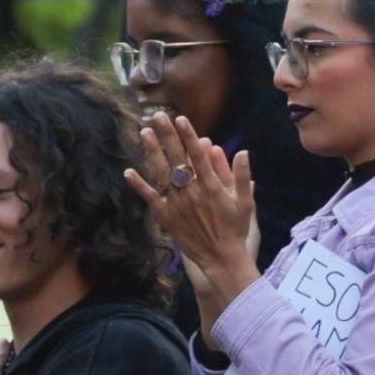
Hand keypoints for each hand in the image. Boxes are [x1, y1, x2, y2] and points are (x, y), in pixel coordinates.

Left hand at [126, 112, 259, 286]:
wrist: (220, 258)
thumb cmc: (235, 228)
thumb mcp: (246, 202)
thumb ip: (241, 176)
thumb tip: (242, 151)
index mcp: (211, 186)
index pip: (197, 154)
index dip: (188, 135)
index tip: (181, 118)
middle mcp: (191, 192)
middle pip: (177, 157)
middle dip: (167, 135)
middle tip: (158, 116)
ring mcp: (177, 204)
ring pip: (162, 173)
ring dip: (152, 152)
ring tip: (145, 132)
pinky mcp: (166, 217)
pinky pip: (151, 197)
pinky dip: (139, 185)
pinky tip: (129, 171)